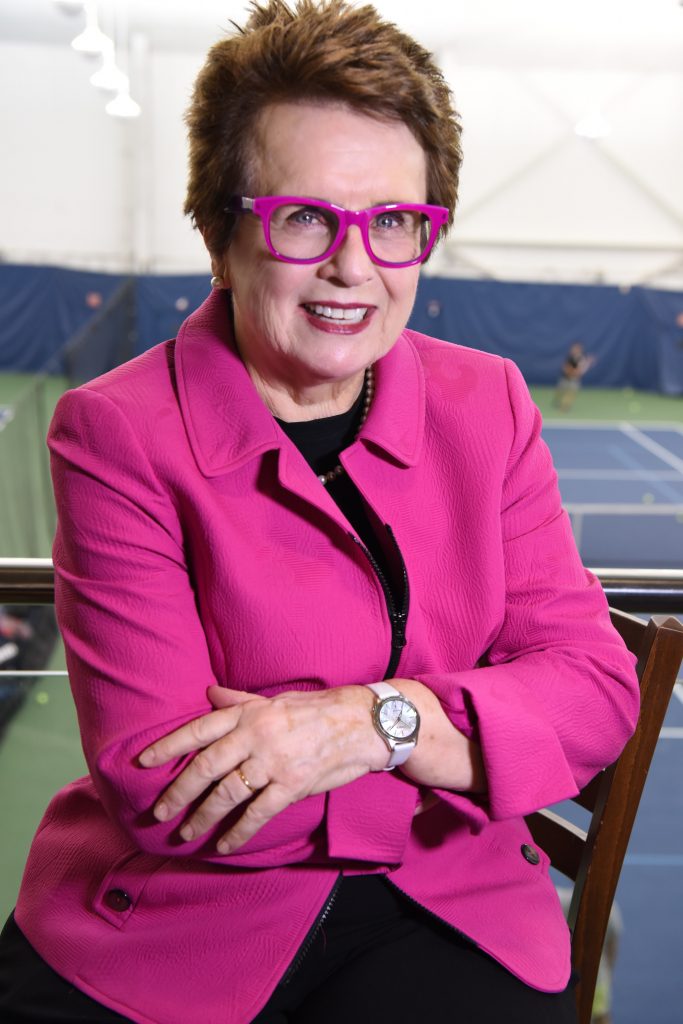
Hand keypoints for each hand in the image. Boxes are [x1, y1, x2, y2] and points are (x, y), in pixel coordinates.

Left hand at [139, 685, 387, 852]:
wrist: (359, 723)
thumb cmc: (315, 710)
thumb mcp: (274, 700)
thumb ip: (240, 701)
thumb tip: (210, 694)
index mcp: (249, 713)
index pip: (200, 729)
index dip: (169, 746)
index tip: (143, 762)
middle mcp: (256, 736)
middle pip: (206, 766)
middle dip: (178, 791)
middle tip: (159, 811)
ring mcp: (273, 762)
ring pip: (227, 793)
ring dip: (203, 816)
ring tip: (186, 833)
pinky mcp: (292, 784)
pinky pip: (257, 812)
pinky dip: (238, 831)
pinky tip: (224, 843)